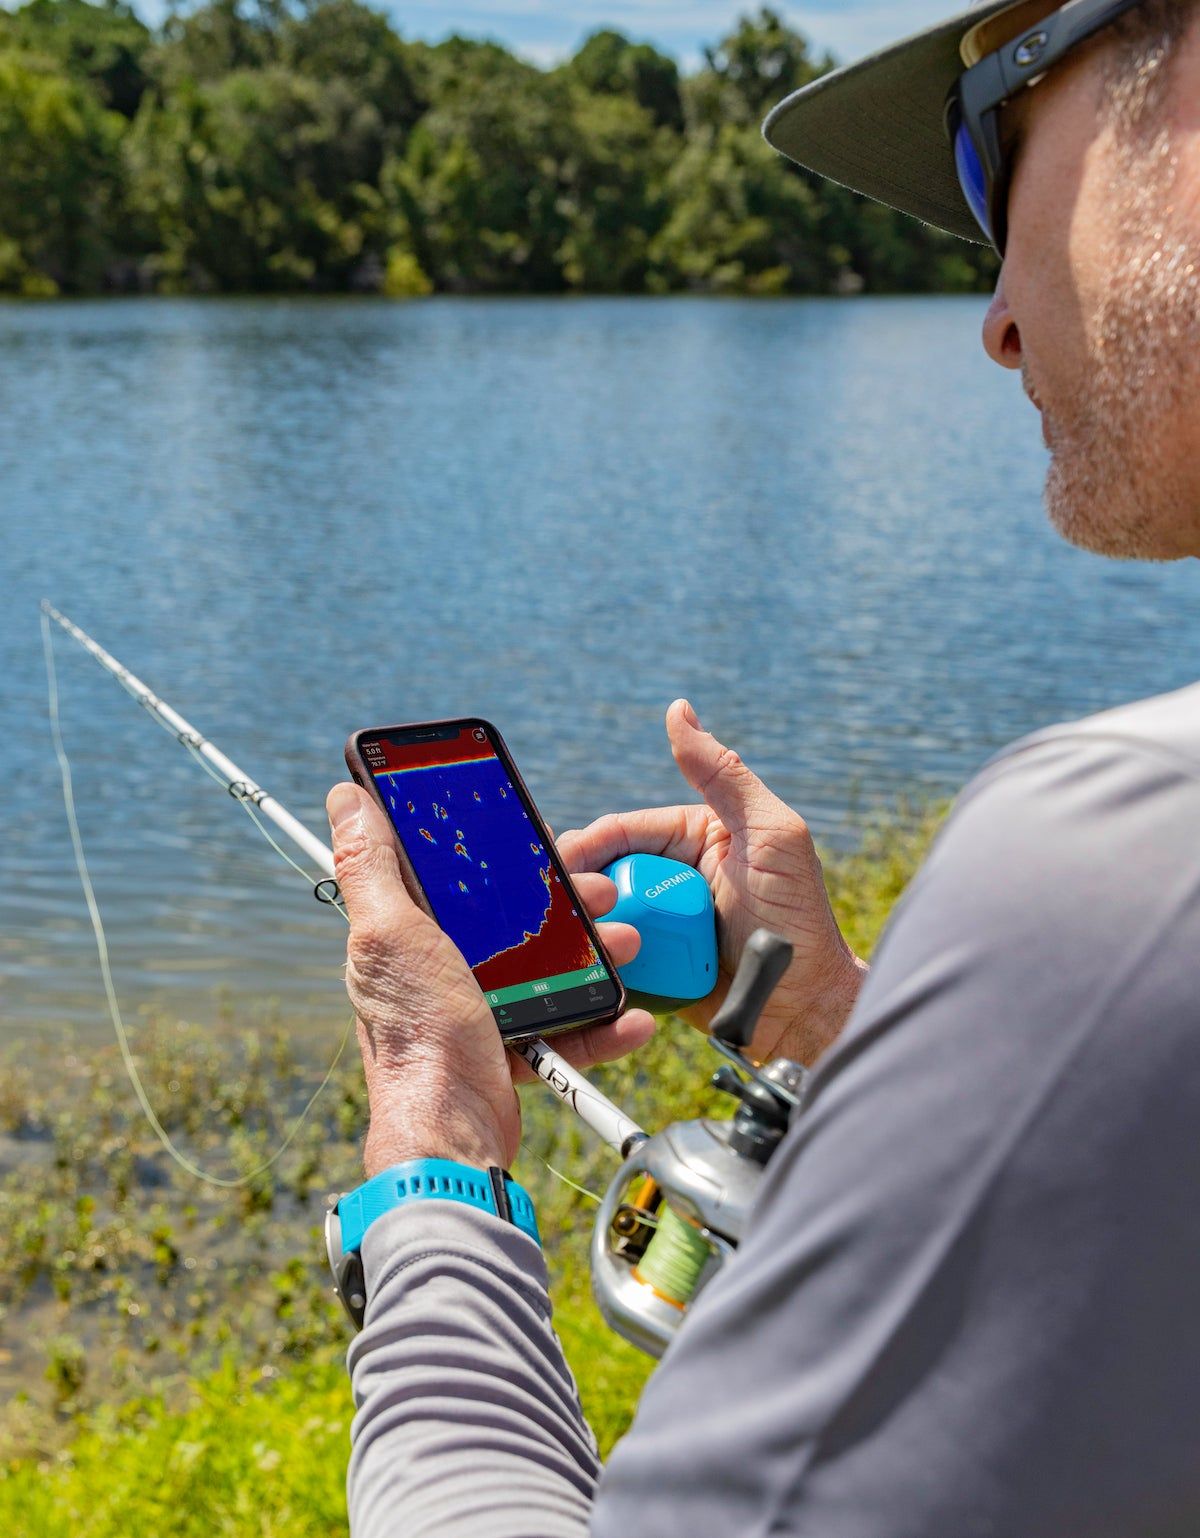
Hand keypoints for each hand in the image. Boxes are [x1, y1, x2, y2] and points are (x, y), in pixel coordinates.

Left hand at [327, 783, 655, 1175]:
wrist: (452, 1131)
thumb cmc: (417, 1032)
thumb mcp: (390, 934)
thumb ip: (369, 866)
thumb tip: (347, 797)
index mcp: (405, 935)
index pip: (449, 876)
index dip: (492, 853)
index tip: (535, 835)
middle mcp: (437, 969)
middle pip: (510, 919)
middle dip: (564, 902)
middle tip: (600, 889)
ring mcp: (477, 1011)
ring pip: (546, 967)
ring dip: (595, 954)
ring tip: (626, 944)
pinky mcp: (511, 1050)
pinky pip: (566, 1028)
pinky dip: (602, 1023)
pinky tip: (630, 1018)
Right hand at [557, 700, 866, 1065]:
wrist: (807, 1011)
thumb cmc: (800, 920)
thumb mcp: (772, 836)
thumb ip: (725, 775)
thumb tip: (678, 711)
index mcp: (692, 836)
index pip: (624, 830)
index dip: (589, 844)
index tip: (563, 861)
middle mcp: (671, 876)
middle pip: (603, 873)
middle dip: (579, 887)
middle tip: (563, 907)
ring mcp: (661, 923)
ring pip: (600, 915)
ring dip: (585, 926)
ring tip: (578, 941)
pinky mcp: (654, 968)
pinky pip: (612, 957)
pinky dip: (596, 959)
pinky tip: (582, 967)